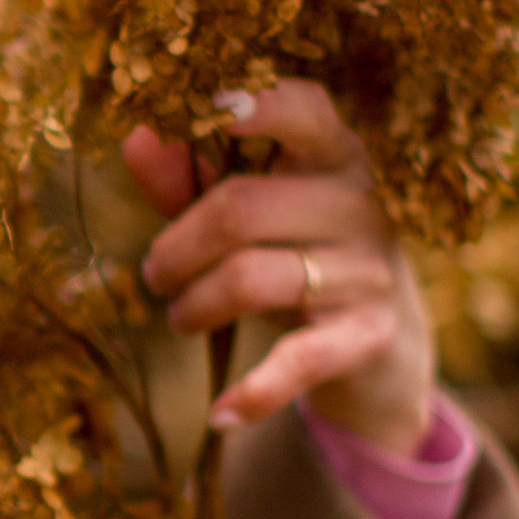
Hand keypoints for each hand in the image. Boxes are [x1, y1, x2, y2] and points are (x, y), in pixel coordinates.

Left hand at [125, 79, 437, 455]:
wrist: (381, 340)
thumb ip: (192, 177)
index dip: (258, 104)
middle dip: (176, 248)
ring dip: (193, 306)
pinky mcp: (369, 334)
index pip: (304, 108)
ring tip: (178, 316)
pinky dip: (253, 392)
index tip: (211, 106)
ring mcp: (369, 269)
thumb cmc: (297, 252)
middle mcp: (359, 202)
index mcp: (332, 154)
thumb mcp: (249, 212)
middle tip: (154, 275)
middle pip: (239, 208)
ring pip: (250, 279)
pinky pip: (298, 361)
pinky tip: (221, 414)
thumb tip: (137, 137)